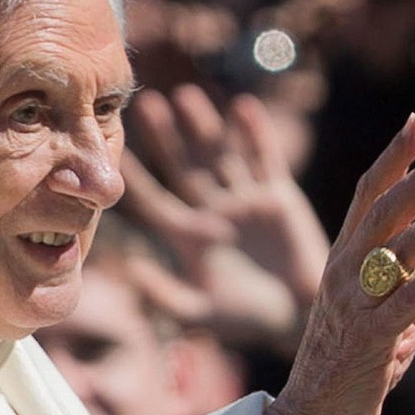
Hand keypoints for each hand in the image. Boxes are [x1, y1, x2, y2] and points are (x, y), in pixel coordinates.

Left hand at [122, 84, 329, 349]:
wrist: (301, 316)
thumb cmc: (250, 320)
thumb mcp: (203, 313)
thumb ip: (167, 295)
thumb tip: (132, 270)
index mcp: (191, 237)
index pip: (155, 201)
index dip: (136, 178)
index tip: (113, 151)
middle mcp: (214, 213)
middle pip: (184, 167)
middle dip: (166, 137)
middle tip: (145, 102)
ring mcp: (245, 201)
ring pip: (220, 155)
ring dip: (203, 126)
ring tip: (185, 94)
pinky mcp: (279, 196)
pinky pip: (265, 158)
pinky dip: (255, 134)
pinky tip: (242, 107)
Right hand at [260, 113, 414, 414]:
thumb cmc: (356, 363)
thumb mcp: (397, 308)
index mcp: (342, 260)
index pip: (367, 196)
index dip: (395, 158)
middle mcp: (343, 275)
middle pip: (382, 212)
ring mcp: (354, 306)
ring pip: (395, 250)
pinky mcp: (370, 340)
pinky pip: (410, 300)